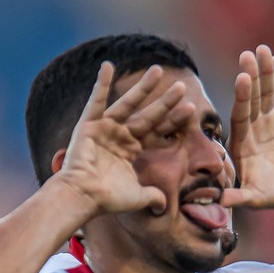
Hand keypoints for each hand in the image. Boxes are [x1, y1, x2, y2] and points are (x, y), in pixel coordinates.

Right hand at [59, 62, 193, 215]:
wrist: (83, 198)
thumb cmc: (107, 200)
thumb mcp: (137, 197)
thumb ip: (153, 196)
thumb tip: (164, 207)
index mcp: (131, 150)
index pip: (156, 132)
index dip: (173, 122)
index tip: (190, 109)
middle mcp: (119, 136)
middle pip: (148, 115)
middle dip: (165, 102)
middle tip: (181, 87)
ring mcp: (104, 129)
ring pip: (128, 104)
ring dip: (143, 87)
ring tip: (158, 70)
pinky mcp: (88, 125)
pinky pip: (95, 101)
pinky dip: (100, 84)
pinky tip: (108, 66)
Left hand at [223, 45, 273, 211]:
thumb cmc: (272, 197)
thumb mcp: (255, 199)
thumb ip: (239, 197)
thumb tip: (222, 202)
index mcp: (240, 143)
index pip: (240, 116)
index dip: (242, 97)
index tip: (243, 78)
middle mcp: (249, 129)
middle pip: (249, 99)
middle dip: (250, 77)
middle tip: (248, 55)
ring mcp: (264, 122)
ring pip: (264, 93)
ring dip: (263, 72)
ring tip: (263, 49)